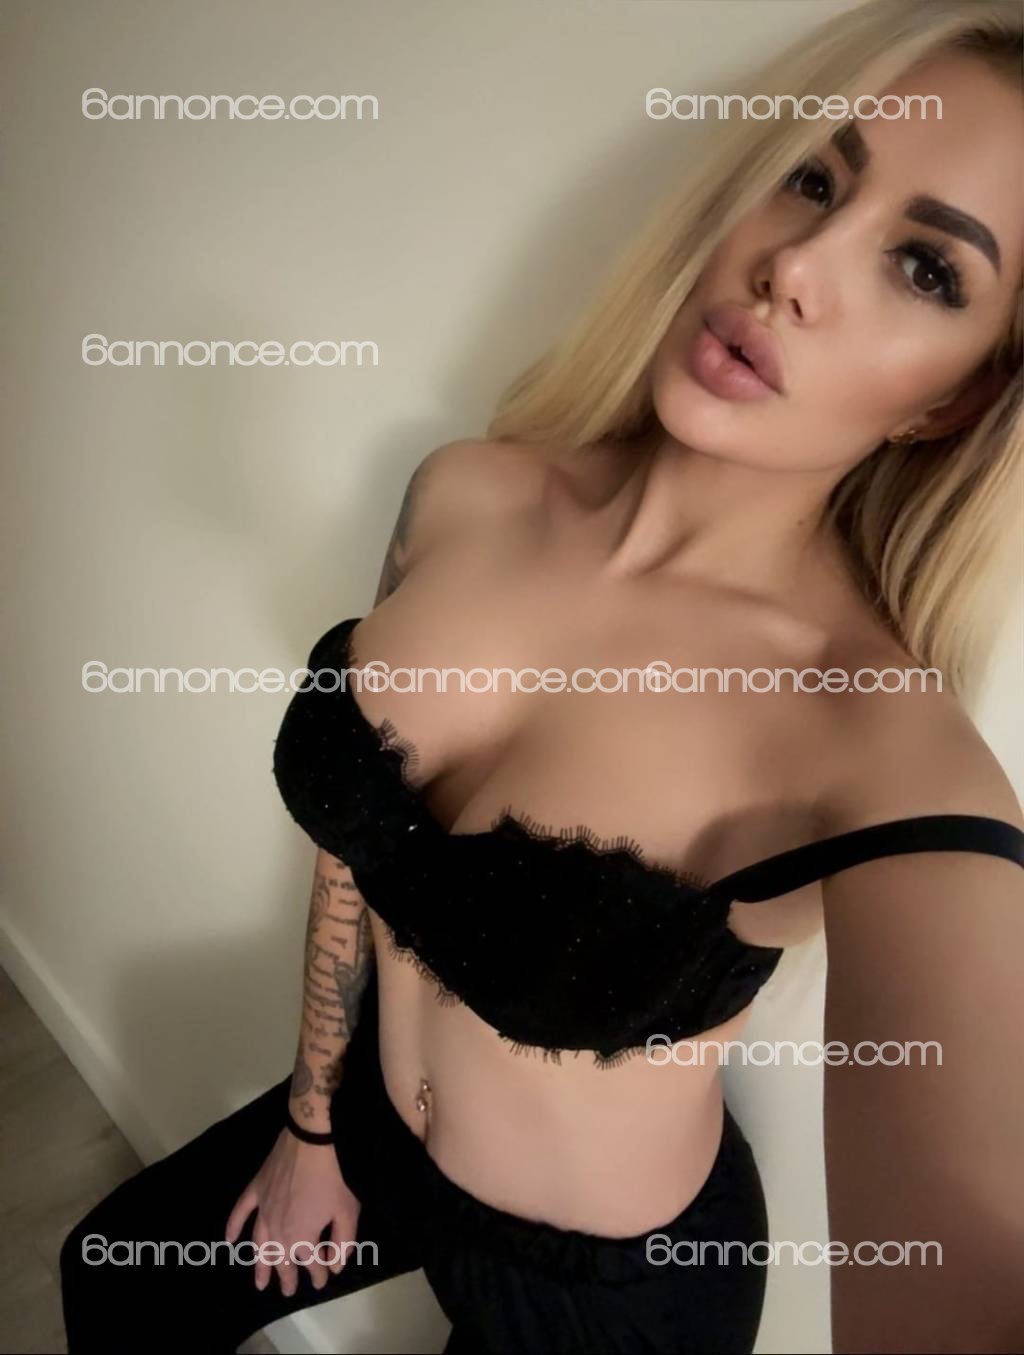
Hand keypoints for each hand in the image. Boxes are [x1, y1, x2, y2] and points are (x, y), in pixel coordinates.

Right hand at [224, 1127, 360, 1295]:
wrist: (315, 1137)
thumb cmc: (336, 1176)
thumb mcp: (348, 1212)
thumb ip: (343, 1243)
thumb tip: (335, 1266)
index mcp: (300, 1238)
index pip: (309, 1263)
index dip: (318, 1273)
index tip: (324, 1279)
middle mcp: (277, 1229)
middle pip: (281, 1259)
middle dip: (287, 1276)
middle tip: (288, 1290)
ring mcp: (263, 1209)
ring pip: (258, 1244)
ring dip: (259, 1264)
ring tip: (259, 1282)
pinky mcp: (256, 1188)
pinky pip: (240, 1212)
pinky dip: (234, 1226)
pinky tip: (230, 1240)